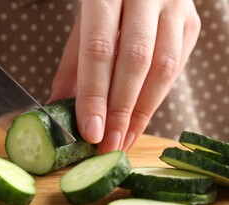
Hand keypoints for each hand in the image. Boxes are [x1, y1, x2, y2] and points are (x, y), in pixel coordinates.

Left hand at [47, 0, 200, 152]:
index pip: (99, 50)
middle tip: (108, 143)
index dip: (95, 95)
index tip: (91, 131)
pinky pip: (177, 67)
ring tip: (124, 139)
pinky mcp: (191, 22)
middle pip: (136, 61)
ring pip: (164, 67)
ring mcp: (175, 7)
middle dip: (121, 110)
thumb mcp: (82, 25)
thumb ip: (73, 65)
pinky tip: (140, 118)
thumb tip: (59, 109)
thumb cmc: (105, 2)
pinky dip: (157, 98)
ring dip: (143, 111)